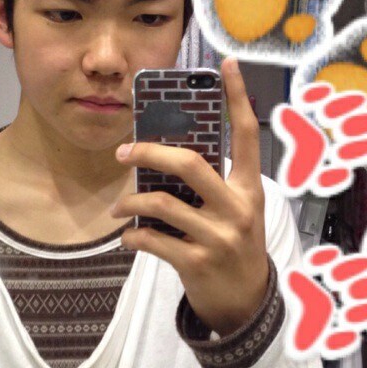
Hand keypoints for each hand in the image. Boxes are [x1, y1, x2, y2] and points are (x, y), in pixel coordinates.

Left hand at [111, 57, 268, 336]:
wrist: (246, 302)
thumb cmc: (234, 242)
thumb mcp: (232, 208)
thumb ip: (208, 183)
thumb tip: (161, 156)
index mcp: (249, 186)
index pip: (246, 133)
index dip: (237, 97)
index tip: (227, 64)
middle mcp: (238, 206)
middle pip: (190, 164)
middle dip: (149, 152)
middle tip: (123, 152)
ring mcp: (219, 236)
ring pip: (162, 203)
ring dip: (130, 203)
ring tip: (117, 207)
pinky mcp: (198, 262)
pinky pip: (153, 240)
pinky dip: (133, 237)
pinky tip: (129, 237)